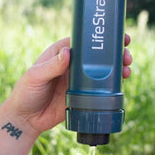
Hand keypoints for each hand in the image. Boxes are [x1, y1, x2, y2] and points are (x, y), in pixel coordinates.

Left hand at [8, 36, 132, 134]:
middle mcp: (73, 65)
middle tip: (126, 55)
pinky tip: (122, 83)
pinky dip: (114, 85)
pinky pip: (103, 88)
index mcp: (60, 54)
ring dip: (118, 68)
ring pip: (104, 70)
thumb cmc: (26, 93)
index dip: (99, 38)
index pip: (83, 41)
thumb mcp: (35, 76)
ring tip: (127, 69)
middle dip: (115, 53)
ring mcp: (81, 80)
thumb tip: (68, 53)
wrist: (28, 119)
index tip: (114, 35)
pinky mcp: (86, 95)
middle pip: (98, 55)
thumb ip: (51, 66)